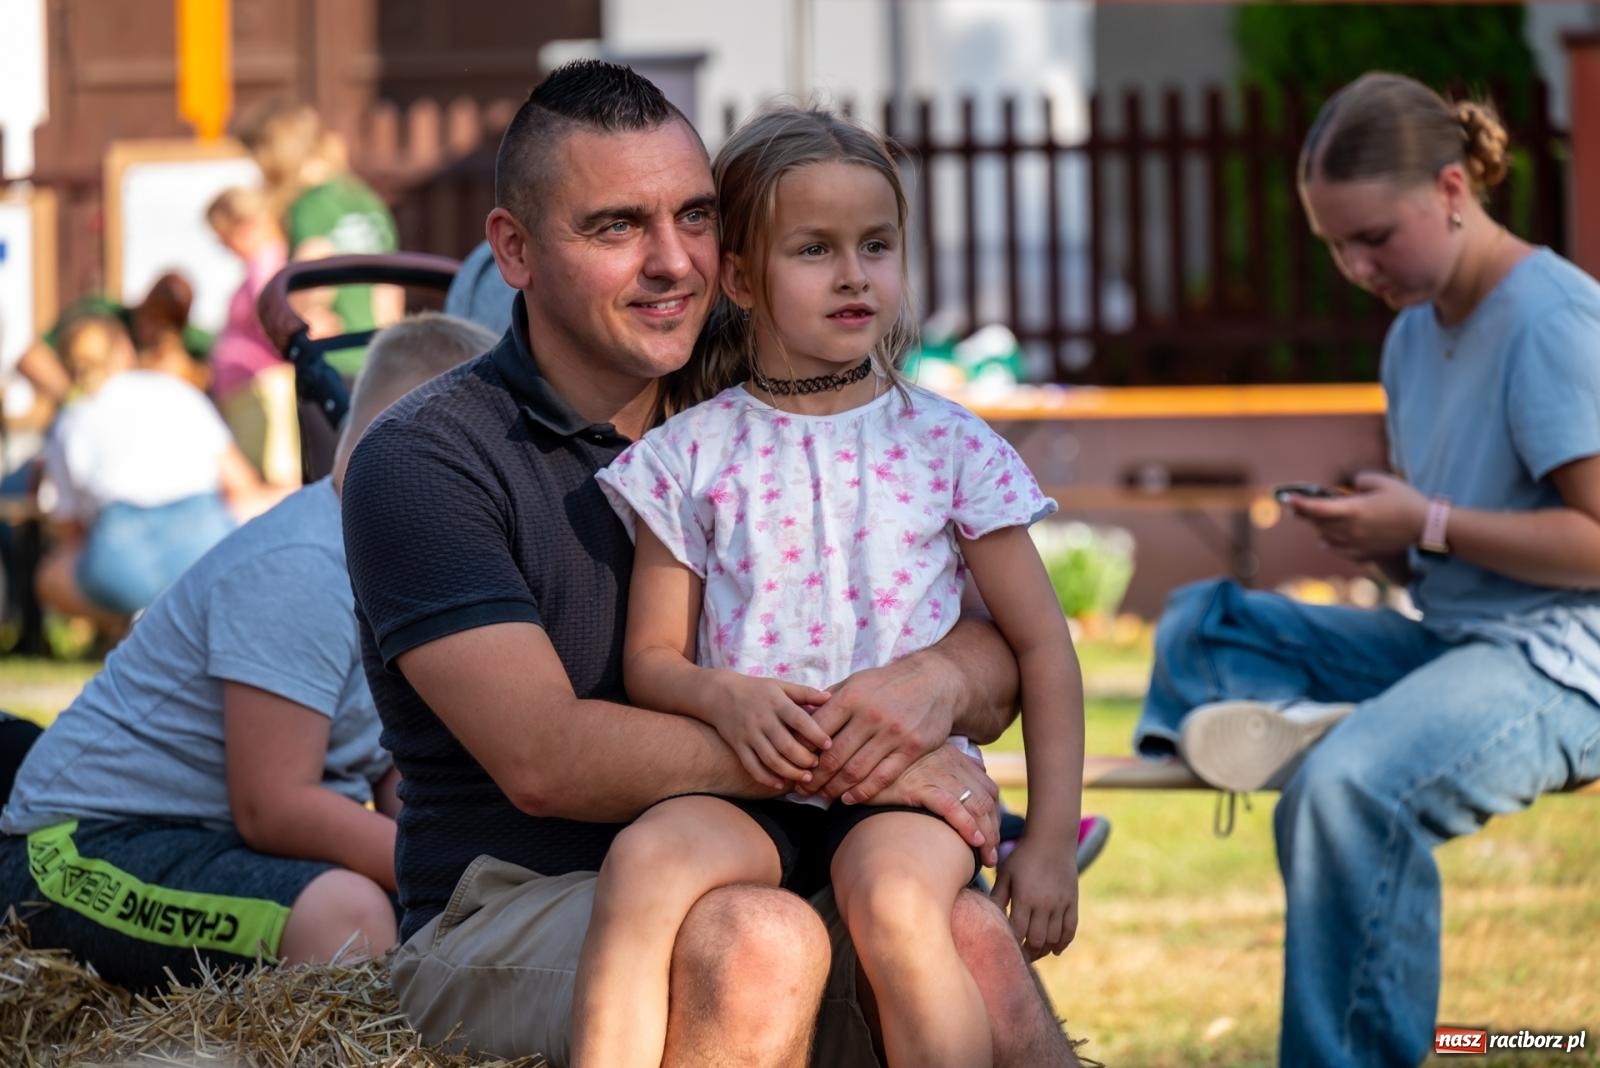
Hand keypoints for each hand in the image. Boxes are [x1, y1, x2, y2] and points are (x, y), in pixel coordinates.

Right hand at [709, 674, 832, 789]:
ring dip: (790, 772)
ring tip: (805, 778)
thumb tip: (829, 697)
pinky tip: (780, 784)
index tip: (829, 744)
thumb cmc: (756, 690)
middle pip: (786, 745)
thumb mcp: (780, 686)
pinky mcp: (738, 746)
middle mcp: (762, 719)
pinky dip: (766, 778)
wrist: (718, 693)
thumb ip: (805, 693)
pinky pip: (752, 766)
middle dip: (804, 759)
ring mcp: (749, 734)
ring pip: (770, 759)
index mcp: (776, 702)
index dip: (815, 733)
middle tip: (818, 766)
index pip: (799, 720)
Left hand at [799, 653, 956, 804]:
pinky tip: (849, 799)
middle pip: (834, 756)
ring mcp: (893, 733)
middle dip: (814, 777)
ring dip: (834, 788)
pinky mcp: (911, 748)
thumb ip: (830, 700)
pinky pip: (882, 777)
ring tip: (822, 796)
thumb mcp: (857, 681)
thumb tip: (801, 718)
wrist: (936, 681)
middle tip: (802, 790)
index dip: (802, 751)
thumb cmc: (889, 683)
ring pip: (856, 771)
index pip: (817, 730)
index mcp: (852, 697)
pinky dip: (863, 792)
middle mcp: (871, 715)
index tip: (793, 764)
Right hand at [872, 743, 999, 866]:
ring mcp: (936, 774)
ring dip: (987, 836)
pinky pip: (952, 807)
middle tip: (992, 857)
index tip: (993, 838)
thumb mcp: (926, 755)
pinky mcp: (920, 786)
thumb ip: (953, 761)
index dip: (995, 815)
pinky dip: (967, 825)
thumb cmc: (893, 765)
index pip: (988, 788)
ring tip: (986, 859)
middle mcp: (950, 764)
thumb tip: (979, 766)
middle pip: (986, 800)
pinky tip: (975, 842)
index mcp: (954, 757)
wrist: (861, 760)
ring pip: (974, 806)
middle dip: (994, 830)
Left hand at [991, 836, 1078, 959]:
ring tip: (1034, 953)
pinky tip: (1055, 950)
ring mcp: (1061, 904)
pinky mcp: (1072, 902)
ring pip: (1054, 938)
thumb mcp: (1006, 873)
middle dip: (1027, 952)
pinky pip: (1070, 929)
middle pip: (1036, 939)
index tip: (1005, 950)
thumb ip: (998, 896)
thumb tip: (987, 917)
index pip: (1018, 931)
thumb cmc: (1023, 856)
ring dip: (1044, 950)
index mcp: (1025, 897)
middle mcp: (1045, 903)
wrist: (1052, 840)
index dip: (1012, 944)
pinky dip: (1063, 943)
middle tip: (1019, 957)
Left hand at [1289, 472, 1426, 561]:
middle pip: (1318, 523)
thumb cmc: (1406, 501)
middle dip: (1306, 513)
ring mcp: (1356, 545)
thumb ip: (1359, 481)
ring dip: (1319, 527)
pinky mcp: (1363, 554)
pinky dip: (1330, 543)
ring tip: (1317, 518)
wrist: (1426, 528)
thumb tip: (1349, 488)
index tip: (1287, 499)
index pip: (1318, 509)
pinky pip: (1337, 550)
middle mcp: (1351, 530)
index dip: (1299, 504)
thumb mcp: (1382, 481)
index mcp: (1354, 510)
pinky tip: (1327, 539)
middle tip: (1297, 505)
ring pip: (1325, 537)